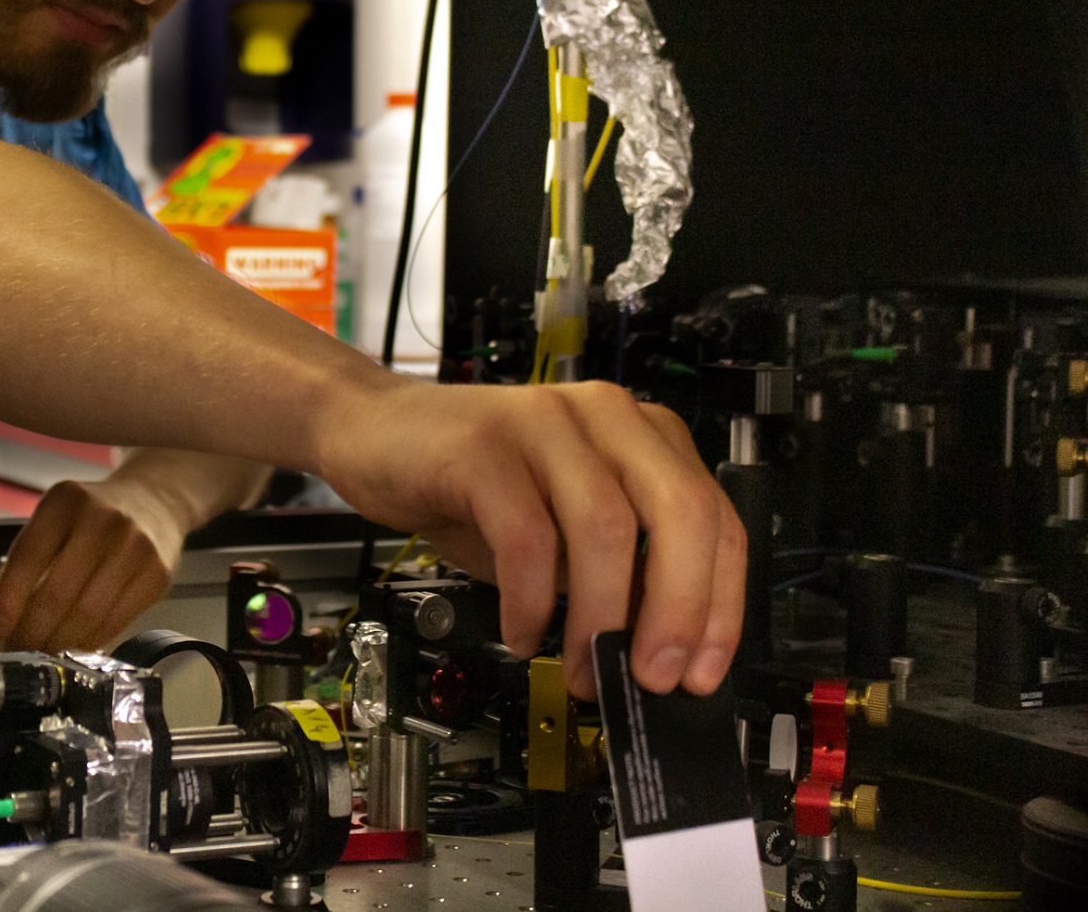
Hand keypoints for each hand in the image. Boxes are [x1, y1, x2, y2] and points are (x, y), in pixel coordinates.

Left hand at [0, 476, 181, 651]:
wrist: (154, 501)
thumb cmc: (95, 514)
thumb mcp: (54, 518)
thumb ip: (23, 560)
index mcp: (66, 500)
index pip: (28, 558)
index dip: (7, 602)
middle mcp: (103, 520)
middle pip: (56, 593)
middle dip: (30, 631)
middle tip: (17, 646)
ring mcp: (135, 548)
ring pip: (86, 614)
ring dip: (57, 642)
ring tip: (42, 649)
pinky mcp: (156, 576)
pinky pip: (114, 623)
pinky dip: (88, 641)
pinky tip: (74, 643)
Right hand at [318, 378, 744, 698]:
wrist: (373, 431)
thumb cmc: (471, 487)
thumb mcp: (562, 533)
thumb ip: (616, 574)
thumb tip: (659, 656)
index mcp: (641, 435)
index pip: (716, 519)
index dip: (720, 606)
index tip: (700, 673)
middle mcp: (604, 416)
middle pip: (678, 513)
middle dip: (678, 610)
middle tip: (652, 677)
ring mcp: (543, 423)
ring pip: (604, 526)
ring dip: (599, 617)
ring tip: (580, 670)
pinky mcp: (482, 445)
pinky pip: (525, 536)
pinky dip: (530, 600)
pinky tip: (520, 632)